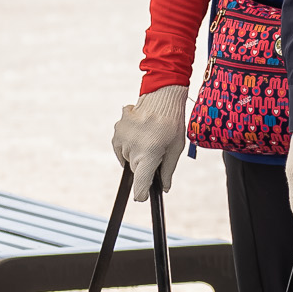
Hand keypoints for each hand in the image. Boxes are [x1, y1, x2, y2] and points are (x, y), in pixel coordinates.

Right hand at [112, 84, 188, 200]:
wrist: (162, 95)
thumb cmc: (172, 122)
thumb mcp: (176, 147)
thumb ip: (168, 170)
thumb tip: (164, 188)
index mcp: (149, 155)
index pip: (140, 184)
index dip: (142, 193)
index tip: (143, 196)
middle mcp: (132, 149)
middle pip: (135, 169)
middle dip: (144, 165)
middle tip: (156, 150)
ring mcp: (122, 139)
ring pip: (127, 158)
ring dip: (136, 153)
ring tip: (149, 138)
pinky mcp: (117, 130)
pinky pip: (120, 146)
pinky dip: (128, 144)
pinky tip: (140, 133)